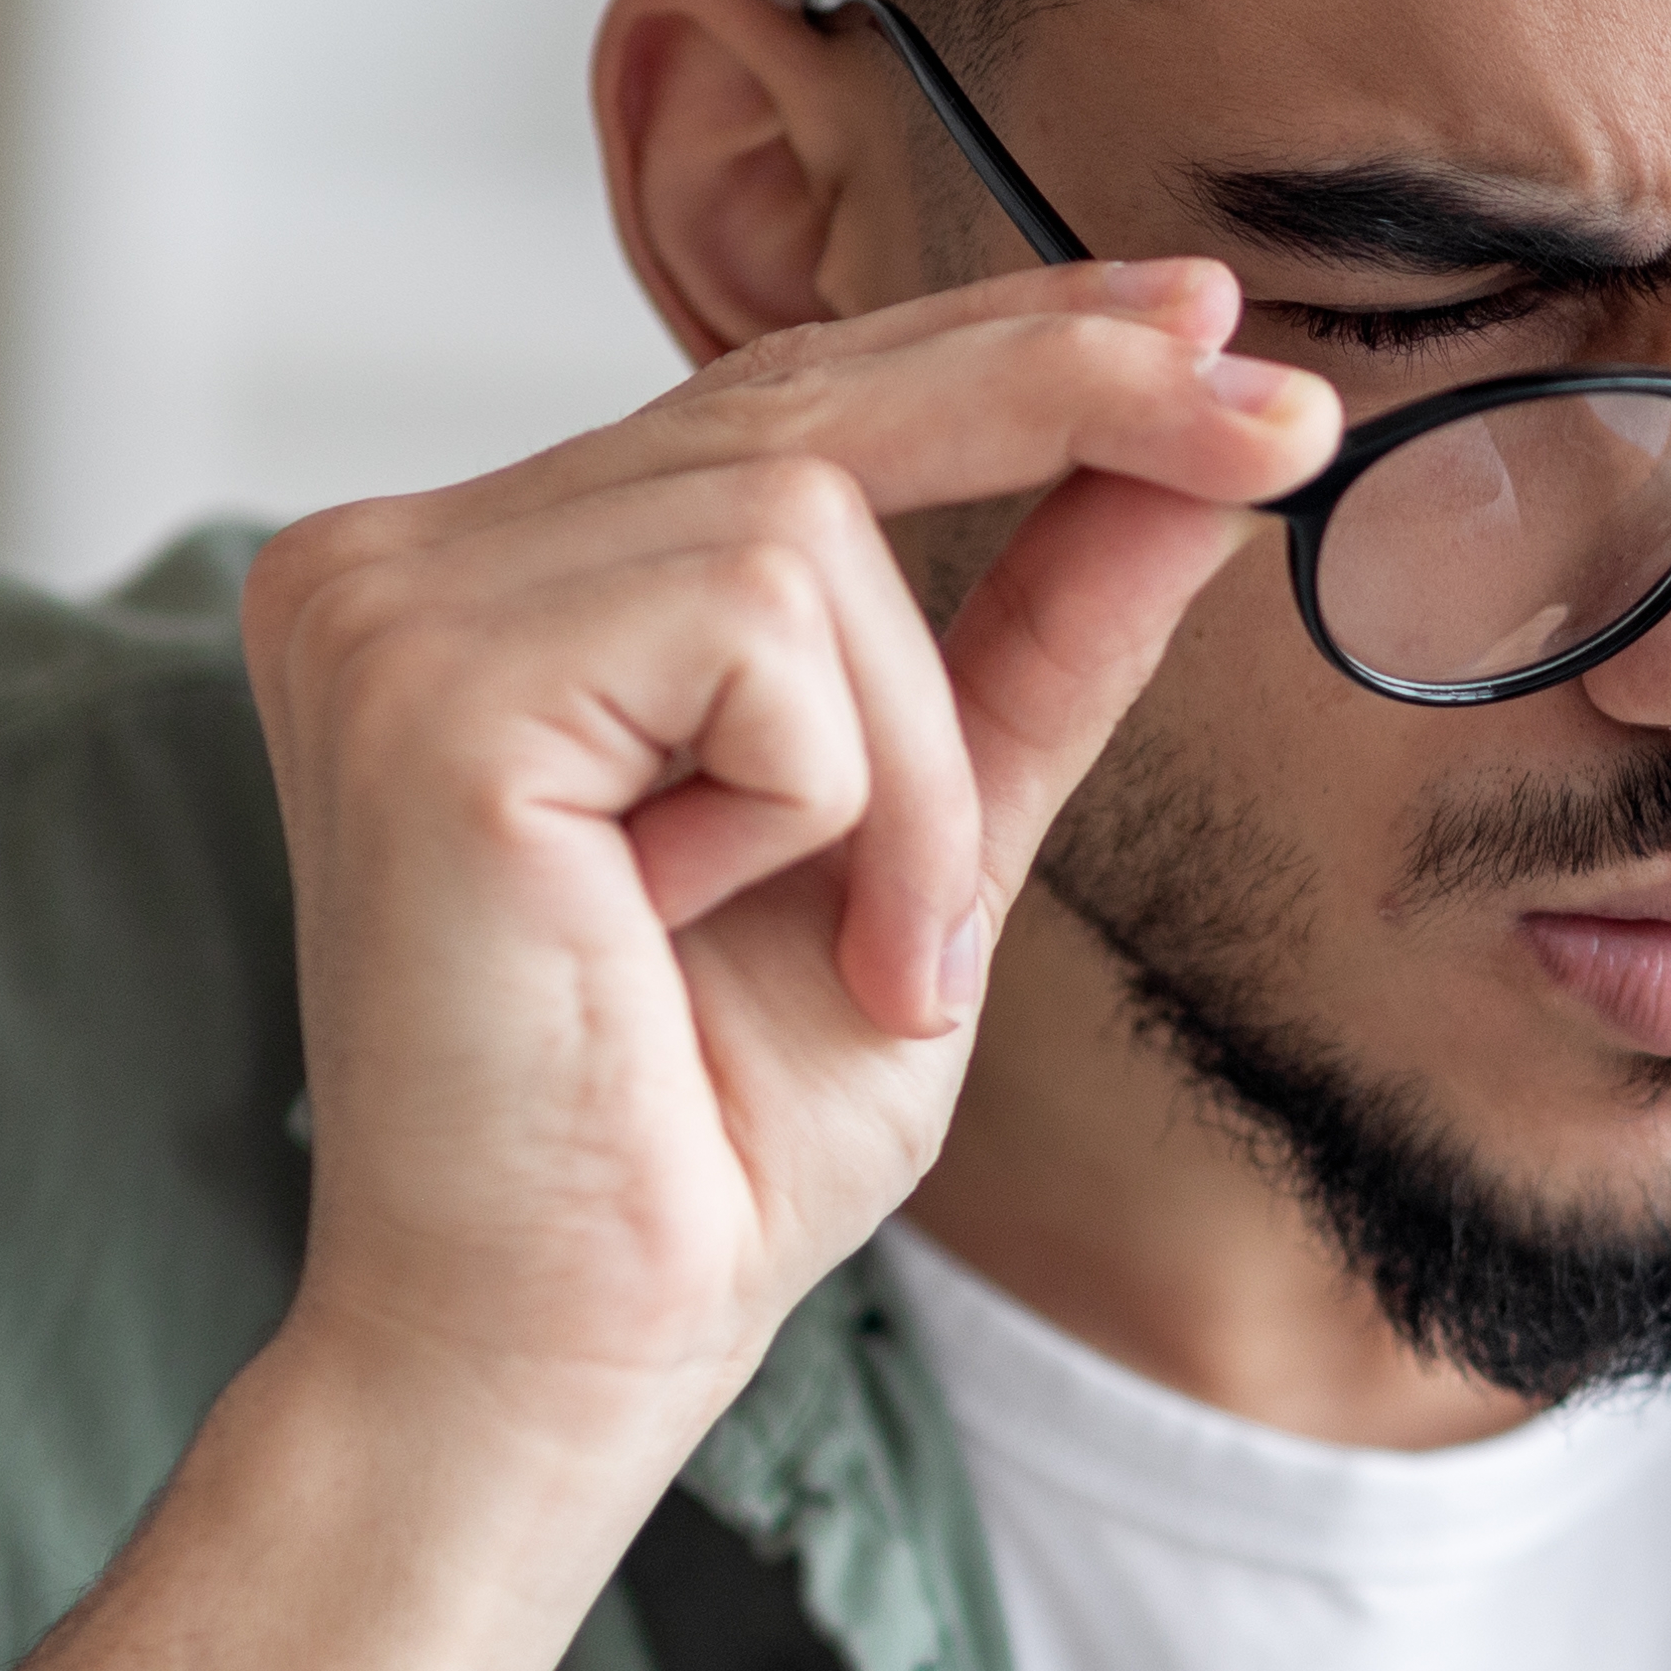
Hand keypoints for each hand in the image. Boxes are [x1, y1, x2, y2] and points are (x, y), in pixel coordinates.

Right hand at [238, 258, 1334, 1497]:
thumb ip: (1038, 629)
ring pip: (810, 519)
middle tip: (1286, 428)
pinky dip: (833, 795)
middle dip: (1071, 399)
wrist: (579, 1347)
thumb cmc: (710, 1136)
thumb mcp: (938, 836)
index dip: (1010, 341)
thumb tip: (1202, 437)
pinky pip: (759, 619)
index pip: (778, 392)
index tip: (1215, 323)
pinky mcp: (417, 675)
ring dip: (905, 766)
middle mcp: (402, 558)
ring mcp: (384, 598)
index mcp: (493, 581)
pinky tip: (721, 928)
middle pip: (800, 391)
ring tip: (857, 943)